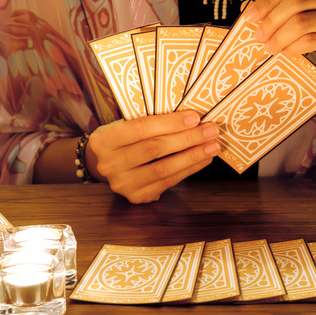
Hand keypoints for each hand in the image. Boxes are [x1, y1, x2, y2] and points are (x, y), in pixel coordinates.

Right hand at [86, 110, 220, 203]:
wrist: (106, 164)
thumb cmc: (123, 139)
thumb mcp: (126, 124)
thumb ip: (150, 121)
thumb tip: (190, 118)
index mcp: (103, 140)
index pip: (140, 128)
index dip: (169, 123)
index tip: (194, 117)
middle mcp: (109, 164)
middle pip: (154, 149)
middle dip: (187, 138)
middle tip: (211, 130)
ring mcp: (122, 184)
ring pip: (163, 168)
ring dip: (192, 156)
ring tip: (212, 146)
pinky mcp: (137, 197)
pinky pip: (168, 182)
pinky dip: (188, 169)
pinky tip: (203, 159)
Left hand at [245, 0, 315, 87]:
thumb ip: (308, 2)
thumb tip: (257, 8)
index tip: (251, 14)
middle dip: (271, 18)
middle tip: (258, 34)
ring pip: (303, 21)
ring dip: (279, 36)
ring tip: (269, 46)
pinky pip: (314, 40)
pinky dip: (294, 47)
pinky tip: (286, 52)